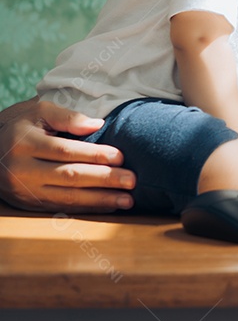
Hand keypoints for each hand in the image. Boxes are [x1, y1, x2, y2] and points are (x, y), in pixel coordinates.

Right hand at [0, 98, 134, 212]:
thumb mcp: (39, 111)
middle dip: (104, 179)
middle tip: (132, 181)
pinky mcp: (28, 204)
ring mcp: (24, 190)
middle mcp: (22, 170)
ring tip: (127, 199)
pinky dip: (87, 208)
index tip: (121, 157)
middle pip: (69, 176)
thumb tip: (97, 124)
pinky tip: (109, 206)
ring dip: (100, 200)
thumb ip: (68, 117)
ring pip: (67, 197)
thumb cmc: (22, 125)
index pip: (65, 151)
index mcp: (25, 143)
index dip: (95, 154)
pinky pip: (61, 208)